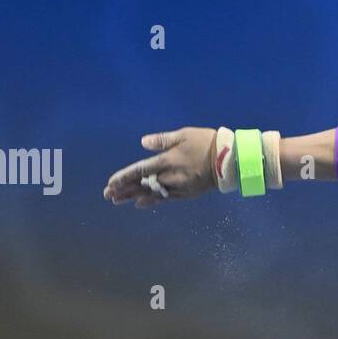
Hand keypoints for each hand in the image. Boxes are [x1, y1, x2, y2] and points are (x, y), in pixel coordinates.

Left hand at [103, 128, 217, 209]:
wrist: (229, 159)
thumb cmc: (206, 142)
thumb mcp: (185, 134)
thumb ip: (163, 140)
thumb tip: (143, 142)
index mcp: (168, 160)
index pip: (140, 170)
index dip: (124, 177)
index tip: (110, 183)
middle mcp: (170, 176)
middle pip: (142, 185)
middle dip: (124, 190)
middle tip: (108, 195)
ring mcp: (178, 186)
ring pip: (151, 193)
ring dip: (134, 196)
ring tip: (118, 200)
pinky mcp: (186, 193)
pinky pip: (165, 199)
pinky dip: (151, 201)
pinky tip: (141, 203)